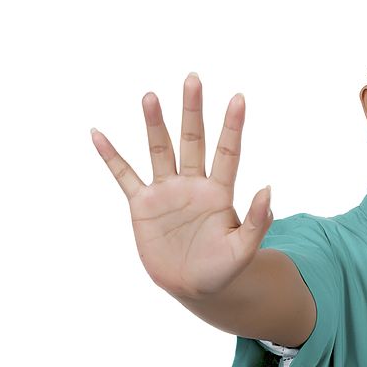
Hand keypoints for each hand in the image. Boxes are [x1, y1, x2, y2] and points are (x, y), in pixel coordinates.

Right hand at [91, 73, 272, 298]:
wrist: (193, 287)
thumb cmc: (222, 269)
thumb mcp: (243, 250)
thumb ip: (256, 222)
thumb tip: (268, 190)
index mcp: (219, 192)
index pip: (228, 152)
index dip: (233, 127)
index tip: (239, 98)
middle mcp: (193, 184)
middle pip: (193, 140)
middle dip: (192, 111)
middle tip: (193, 79)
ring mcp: (166, 191)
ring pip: (160, 150)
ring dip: (154, 125)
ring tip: (150, 97)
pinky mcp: (142, 205)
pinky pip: (124, 176)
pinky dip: (111, 157)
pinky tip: (98, 134)